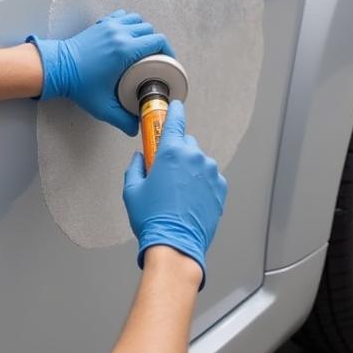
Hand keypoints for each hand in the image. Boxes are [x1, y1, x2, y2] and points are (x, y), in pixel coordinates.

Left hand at [29, 10, 172, 134]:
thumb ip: (122, 120)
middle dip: (156, 43)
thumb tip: (136, 127)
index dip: (167, 50)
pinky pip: (122, 16)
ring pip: (138, 20)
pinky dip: (129, 22)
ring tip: (142, 46)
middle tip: (154, 57)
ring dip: (143, 31)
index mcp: (124, 50)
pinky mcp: (100, 24)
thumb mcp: (104, 106)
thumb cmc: (78, 84)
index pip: (158, 41)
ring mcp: (109, 26)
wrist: (58, 68)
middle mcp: (119, 34)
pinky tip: (128, 35)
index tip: (166, 60)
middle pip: (150, 30)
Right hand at [122, 101, 226, 281]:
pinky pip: (210, 177)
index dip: (174, 111)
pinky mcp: (220, 188)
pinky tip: (190, 199)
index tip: (175, 107)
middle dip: (177, 152)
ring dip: (190, 169)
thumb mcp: (132, 190)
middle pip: (186, 143)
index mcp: (171, 152)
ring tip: (178, 192)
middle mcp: (194, 157)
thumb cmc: (154, 219)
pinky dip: (201, 183)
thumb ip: (135, 167)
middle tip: (166, 172)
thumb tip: (140, 159)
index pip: (175, 120)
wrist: (176, 245)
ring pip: (199, 161)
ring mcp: (210, 173)